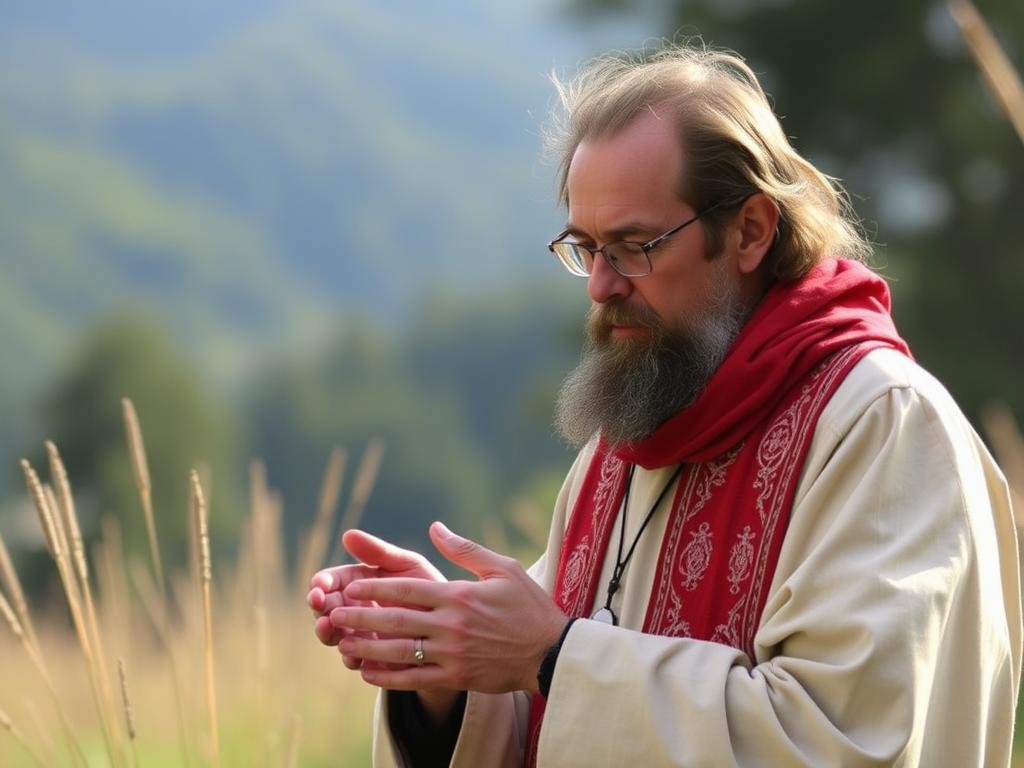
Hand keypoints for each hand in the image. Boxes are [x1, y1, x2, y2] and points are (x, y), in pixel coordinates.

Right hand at [308, 529, 444, 669]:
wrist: (454, 622)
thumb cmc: (428, 587)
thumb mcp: (406, 565)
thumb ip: (379, 552)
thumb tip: (347, 534)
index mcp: (358, 582)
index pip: (331, 580)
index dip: (321, 582)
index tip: (320, 584)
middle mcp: (354, 608)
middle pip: (325, 608)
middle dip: (319, 606)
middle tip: (318, 604)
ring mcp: (360, 634)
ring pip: (334, 635)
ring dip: (327, 632)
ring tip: (327, 626)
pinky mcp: (370, 657)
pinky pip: (354, 659)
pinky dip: (350, 657)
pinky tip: (352, 654)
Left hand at [330, 521, 567, 694]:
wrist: (550, 651)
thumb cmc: (529, 605)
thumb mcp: (503, 568)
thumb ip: (465, 549)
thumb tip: (435, 528)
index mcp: (459, 596)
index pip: (406, 590)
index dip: (374, 588)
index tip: (351, 584)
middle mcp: (451, 625)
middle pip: (394, 620)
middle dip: (360, 615)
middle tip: (333, 611)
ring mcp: (452, 654)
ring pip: (398, 650)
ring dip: (366, 645)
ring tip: (341, 639)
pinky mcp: (456, 677)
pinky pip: (413, 679)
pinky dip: (387, 677)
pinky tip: (367, 671)